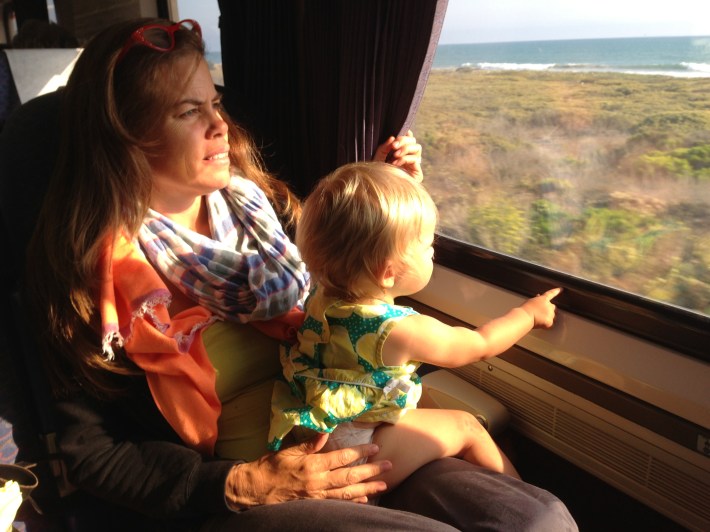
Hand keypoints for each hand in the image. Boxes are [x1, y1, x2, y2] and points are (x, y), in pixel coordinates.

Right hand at [225, 433, 391, 508]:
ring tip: (384, 485)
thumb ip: (309, 444)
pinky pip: (338, 503)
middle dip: (371, 471)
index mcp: (313, 465)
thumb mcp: (288, 450)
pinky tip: (364, 499)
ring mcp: (318, 495)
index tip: (375, 447)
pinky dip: (353, 501)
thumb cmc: (271, 467)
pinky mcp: (315, 504)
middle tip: (389, 466)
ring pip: (348, 492)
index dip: (360, 452)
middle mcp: (318, 481)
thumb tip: (326, 431)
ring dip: (368, 488)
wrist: (256, 490)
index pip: (342, 457)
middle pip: (350, 476)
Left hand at [373, 130, 422, 181]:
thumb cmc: (377, 174)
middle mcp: (409, 158)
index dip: (407, 135)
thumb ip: (385, 146)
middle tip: (394, 145)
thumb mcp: (378, 157)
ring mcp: (414, 166)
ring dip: (406, 149)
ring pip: (417, 148)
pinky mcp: (417, 174)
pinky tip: (396, 163)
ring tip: (395, 155)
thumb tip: (393, 137)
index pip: (409, 140)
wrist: (379, 188)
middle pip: (414, 142)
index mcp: (401, 153)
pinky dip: (405, 159)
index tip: (402, 132)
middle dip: (404, 141)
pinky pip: (416, 160)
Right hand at [520, 287, 561, 328]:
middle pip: (554, 308)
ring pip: (553, 317)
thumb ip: (537, 299)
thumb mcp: (530, 301)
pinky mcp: (550, 322)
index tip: (561, 289)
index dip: (556, 291)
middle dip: (550, 310)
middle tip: (542, 314)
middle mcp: (549, 306)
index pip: (551, 294)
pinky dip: (546, 325)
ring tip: (539, 320)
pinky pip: (550, 324)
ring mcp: (550, 314)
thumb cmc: (525, 309)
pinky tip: (539, 324)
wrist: (525, 317)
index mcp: (544, 299)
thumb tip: (539, 296)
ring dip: (549, 318)